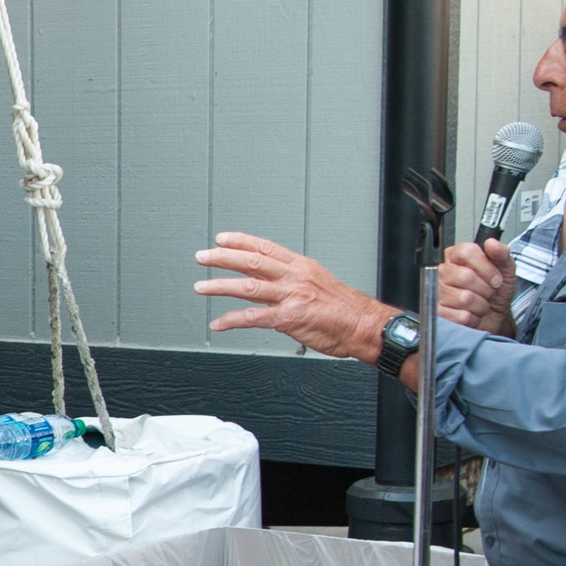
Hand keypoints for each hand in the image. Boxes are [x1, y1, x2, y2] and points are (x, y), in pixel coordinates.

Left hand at [193, 233, 397, 364]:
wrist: (365, 326)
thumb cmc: (346, 310)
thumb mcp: (319, 284)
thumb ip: (292, 284)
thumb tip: (272, 288)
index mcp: (302, 266)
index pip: (265, 247)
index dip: (241, 241)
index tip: (222, 238)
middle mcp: (294, 277)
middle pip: (252, 261)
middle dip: (222, 257)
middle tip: (202, 256)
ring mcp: (291, 297)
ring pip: (247, 286)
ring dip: (220, 286)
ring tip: (201, 287)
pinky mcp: (288, 318)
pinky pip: (253, 317)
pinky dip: (232, 320)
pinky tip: (219, 323)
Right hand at [437, 238, 516, 336]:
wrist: (494, 314)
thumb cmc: (496, 290)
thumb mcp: (505, 268)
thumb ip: (501, 253)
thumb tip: (492, 243)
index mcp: (456, 255)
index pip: (466, 252)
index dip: (486, 267)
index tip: (496, 278)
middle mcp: (443, 271)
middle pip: (465, 276)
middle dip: (485, 289)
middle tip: (489, 292)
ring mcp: (437, 292)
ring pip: (464, 298)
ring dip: (480, 305)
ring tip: (481, 303)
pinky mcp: (438, 312)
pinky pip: (461, 316)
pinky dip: (474, 318)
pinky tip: (472, 313)